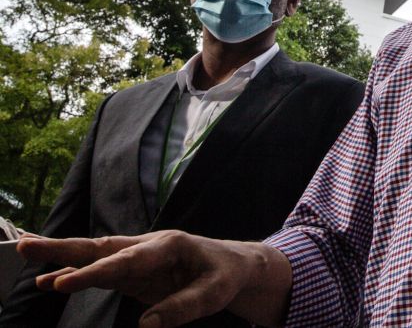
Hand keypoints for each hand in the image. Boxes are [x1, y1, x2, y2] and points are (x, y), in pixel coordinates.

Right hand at [18, 230, 290, 327]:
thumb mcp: (215, 292)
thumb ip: (183, 307)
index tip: (62, 283)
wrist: (235, 265)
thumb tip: (147, 325)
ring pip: (95, 254)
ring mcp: (138, 257)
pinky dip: (75, 273)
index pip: (125, 260)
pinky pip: (100, 271)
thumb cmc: (226, 275)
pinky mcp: (134, 272)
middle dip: (64, 248)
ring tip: (24, 251)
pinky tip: (49, 279)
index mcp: (168, 245)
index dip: (94, 273)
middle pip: (101, 246)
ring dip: (61, 255)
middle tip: (25, 245)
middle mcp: (147, 246)